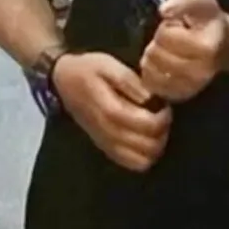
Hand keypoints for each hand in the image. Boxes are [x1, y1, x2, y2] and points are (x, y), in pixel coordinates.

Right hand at [52, 52, 171, 172]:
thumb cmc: (88, 69)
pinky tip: (146, 138)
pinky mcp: (105, 148)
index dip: (162, 119)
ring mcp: (105, 143)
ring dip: (155, 147)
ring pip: (140, 161)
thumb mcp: (108, 64)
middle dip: (162, 132)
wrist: (63, 81)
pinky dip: (144, 156)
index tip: (166, 106)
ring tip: (156, 127)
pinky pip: (130, 164)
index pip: (144, 124)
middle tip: (163, 115)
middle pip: (145, 146)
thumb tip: (149, 96)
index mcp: (109, 109)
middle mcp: (107, 131)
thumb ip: (129, 81)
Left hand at [140, 0, 228, 102]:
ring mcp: (191, 86)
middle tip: (172, 39)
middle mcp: (201, 71)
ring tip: (168, 51)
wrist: (221, 44)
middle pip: (156, 54)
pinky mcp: (180, 95)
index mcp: (206, 47)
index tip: (179, 27)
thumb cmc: (208, 21)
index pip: (165, 36)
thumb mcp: (199, 2)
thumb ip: (182, 2)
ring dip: (153, 57)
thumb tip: (163, 10)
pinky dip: (151, 72)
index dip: (166, 27)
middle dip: (158, 42)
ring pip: (151, 70)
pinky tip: (162, 64)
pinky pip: (151, 84)